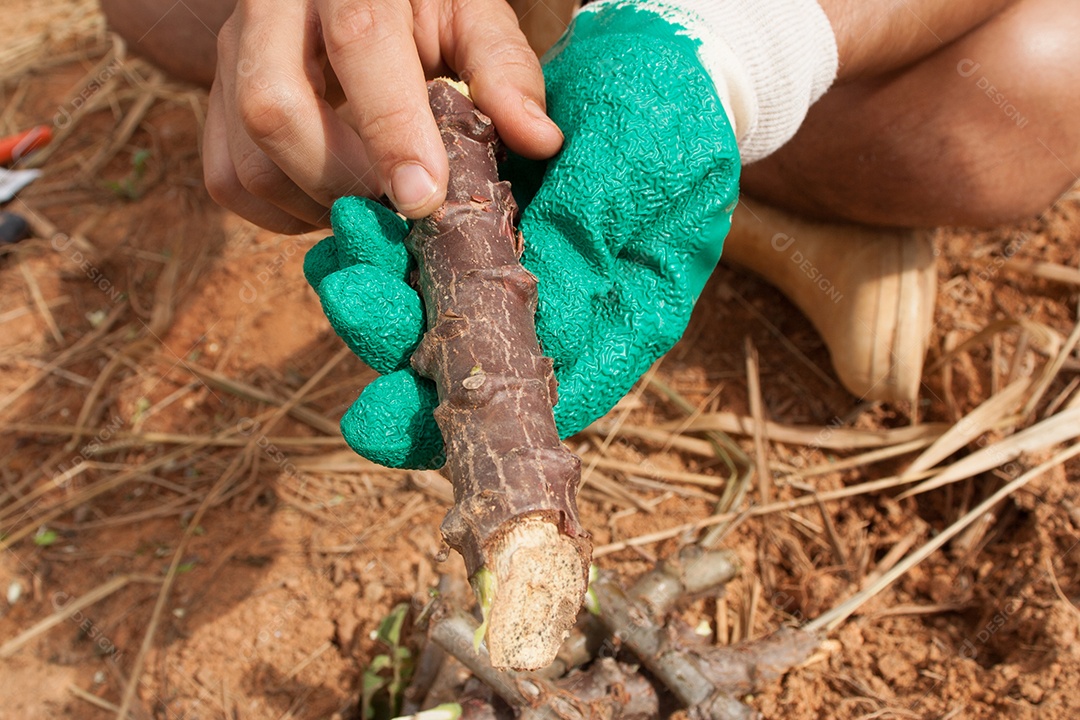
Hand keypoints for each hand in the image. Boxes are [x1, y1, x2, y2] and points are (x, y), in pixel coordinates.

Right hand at [202, 0, 562, 233]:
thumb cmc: (421, 6)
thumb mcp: (470, 15)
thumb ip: (502, 69)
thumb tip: (539, 140)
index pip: (359, 40)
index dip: (391, 127)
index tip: (424, 197)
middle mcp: (272, 11)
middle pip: (274, 107)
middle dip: (344, 180)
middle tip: (403, 206)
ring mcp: (232, 58)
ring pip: (248, 160)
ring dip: (318, 205)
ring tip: (375, 200)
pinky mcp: (216, 102)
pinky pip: (230, 181)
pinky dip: (287, 213)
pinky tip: (336, 198)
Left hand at [305, 2, 740, 467]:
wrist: (656, 54)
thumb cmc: (666, 114)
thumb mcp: (632, 174)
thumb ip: (580, 243)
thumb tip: (539, 330)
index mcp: (623, 322)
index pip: (548, 396)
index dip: (468, 419)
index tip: (385, 421)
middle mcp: (567, 313)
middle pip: (483, 361)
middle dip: (404, 346)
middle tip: (349, 306)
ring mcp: (526, 276)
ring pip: (446, 312)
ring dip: (385, 296)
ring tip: (340, 266)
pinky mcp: (492, 235)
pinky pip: (433, 258)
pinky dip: (390, 250)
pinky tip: (349, 235)